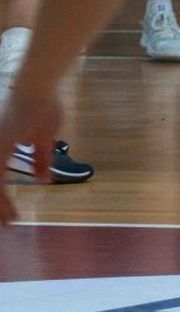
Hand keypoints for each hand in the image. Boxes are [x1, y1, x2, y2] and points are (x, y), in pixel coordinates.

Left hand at [0, 90, 63, 223]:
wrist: (37, 86)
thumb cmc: (42, 105)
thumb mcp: (44, 137)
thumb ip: (41, 159)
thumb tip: (43, 179)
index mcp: (1, 145)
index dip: (2, 199)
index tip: (10, 215)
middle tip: (6, 225)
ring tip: (7, 223)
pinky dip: (2, 202)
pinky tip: (10, 213)